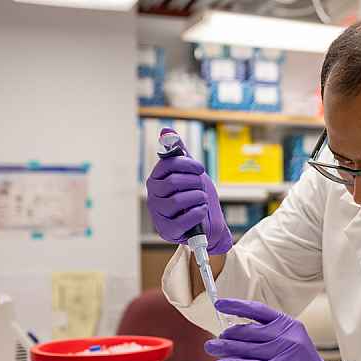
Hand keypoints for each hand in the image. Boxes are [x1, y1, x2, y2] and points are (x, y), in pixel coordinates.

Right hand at [146, 132, 231, 253]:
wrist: (207, 223)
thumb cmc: (195, 196)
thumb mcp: (190, 171)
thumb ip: (179, 152)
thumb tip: (166, 130)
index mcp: (156, 179)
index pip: (167, 164)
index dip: (187, 164)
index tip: (200, 168)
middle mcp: (153, 196)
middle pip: (173, 182)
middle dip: (194, 183)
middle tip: (201, 187)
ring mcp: (158, 214)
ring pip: (178, 200)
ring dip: (198, 198)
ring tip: (201, 200)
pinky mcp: (167, 230)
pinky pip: (183, 219)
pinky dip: (198, 213)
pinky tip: (201, 210)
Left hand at [204, 299, 331, 360]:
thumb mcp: (291, 342)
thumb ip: (268, 334)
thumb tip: (235, 332)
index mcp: (289, 324)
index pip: (258, 310)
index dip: (236, 305)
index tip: (221, 304)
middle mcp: (287, 335)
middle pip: (249, 330)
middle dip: (228, 334)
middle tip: (216, 337)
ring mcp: (282, 352)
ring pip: (245, 348)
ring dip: (224, 348)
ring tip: (211, 347)